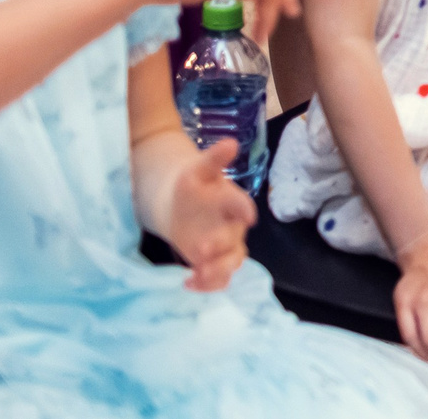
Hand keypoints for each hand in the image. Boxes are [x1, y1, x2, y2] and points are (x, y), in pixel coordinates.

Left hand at [162, 136, 256, 290]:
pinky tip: (187, 283)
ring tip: (198, 274)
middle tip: (201, 249)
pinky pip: (218, 277)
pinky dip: (207, 284)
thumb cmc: (193, 185)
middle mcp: (233, 226)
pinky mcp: (211, 263)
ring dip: (218, 270)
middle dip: (221, 245)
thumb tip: (231, 143)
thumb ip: (214, 159)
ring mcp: (223, 247)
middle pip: (235, 238)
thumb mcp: (198, 169)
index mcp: (231, 201)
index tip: (248, 216)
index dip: (245, 209)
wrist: (178, 205)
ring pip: (231, 262)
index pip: (241, 204)